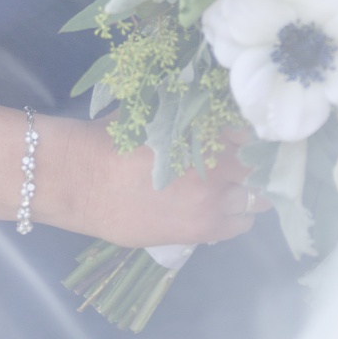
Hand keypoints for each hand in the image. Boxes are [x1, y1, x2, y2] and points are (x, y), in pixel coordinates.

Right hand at [50, 120, 255, 248]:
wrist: (80, 180)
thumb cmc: (109, 141)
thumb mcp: (149, 115)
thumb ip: (184, 114)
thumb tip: (207, 107)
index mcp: (202, 138)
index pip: (248, 137)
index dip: (246, 137)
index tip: (238, 137)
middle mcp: (215, 172)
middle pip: (257, 170)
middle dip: (251, 165)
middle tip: (238, 162)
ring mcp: (211, 205)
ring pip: (254, 200)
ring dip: (246, 190)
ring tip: (228, 186)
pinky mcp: (201, 231)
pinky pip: (239, 225)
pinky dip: (236, 214)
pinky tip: (218, 207)